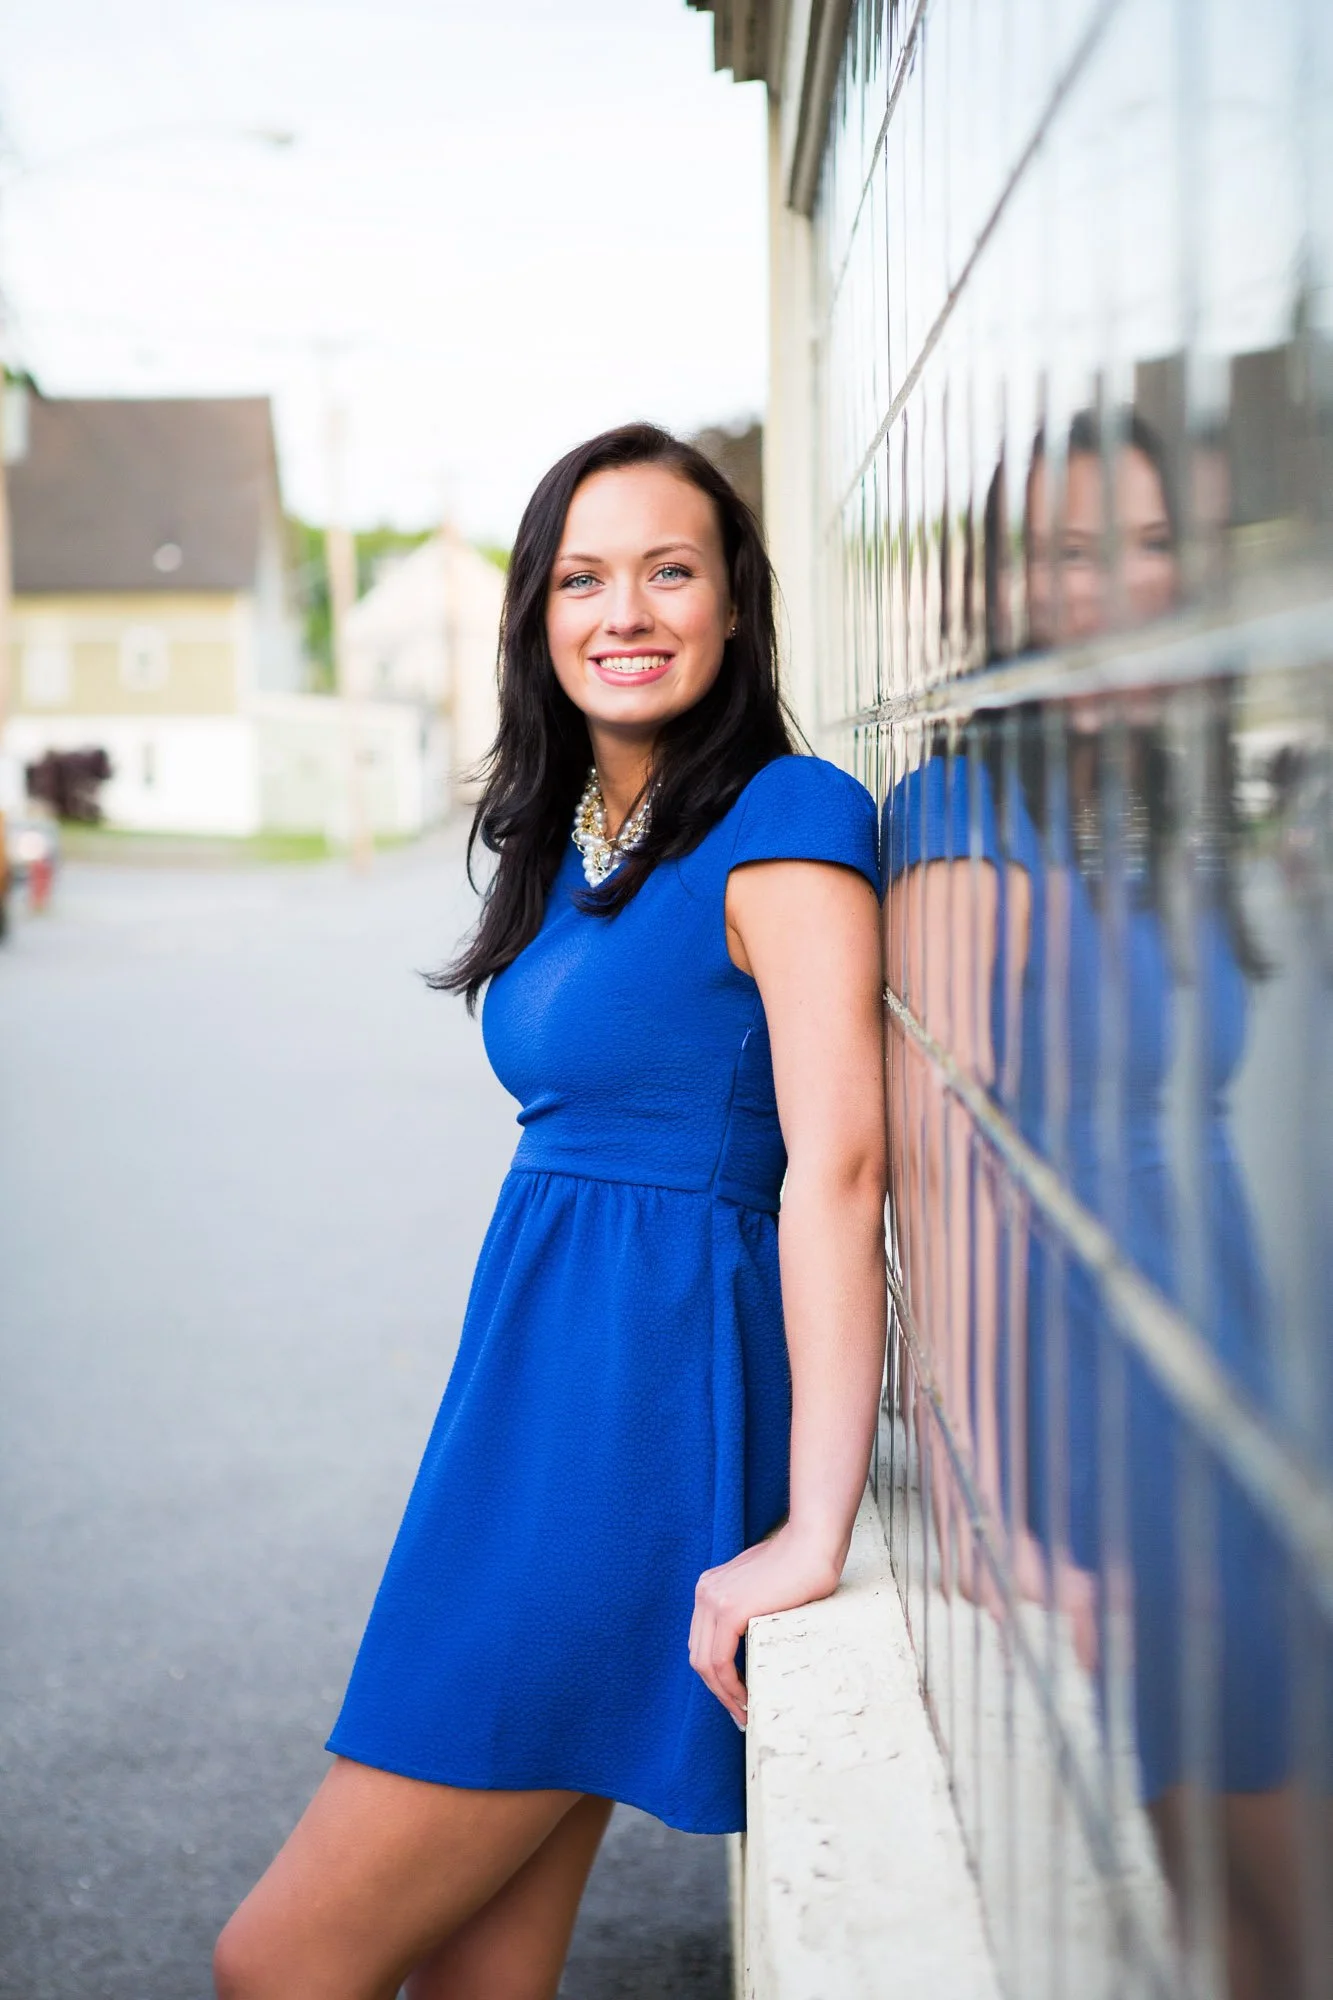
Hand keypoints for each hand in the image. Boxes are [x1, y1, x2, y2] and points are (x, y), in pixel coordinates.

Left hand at [688, 1525, 843, 1727]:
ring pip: (705, 1663)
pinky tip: (747, 1698)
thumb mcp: (763, 1589)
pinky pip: (719, 1661)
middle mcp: (705, 1591)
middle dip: (718, 1690)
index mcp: (711, 1587)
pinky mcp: (729, 1610)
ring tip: (745, 1714)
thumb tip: (753, 1642)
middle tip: (740, 1714)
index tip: (737, 1697)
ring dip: (724, 1694)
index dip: (717, 1675)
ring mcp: (714, 1599)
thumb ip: (750, 1609)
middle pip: (699, 1655)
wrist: (814, 1542)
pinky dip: (730, 1686)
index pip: (703, 1642)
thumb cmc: (801, 1565)